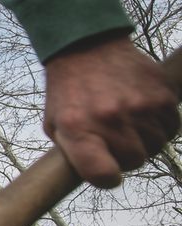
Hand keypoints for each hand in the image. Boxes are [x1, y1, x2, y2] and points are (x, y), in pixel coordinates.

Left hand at [44, 35, 178, 187]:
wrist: (86, 46)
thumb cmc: (68, 91)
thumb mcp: (55, 124)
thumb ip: (74, 154)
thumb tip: (100, 177)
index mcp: (78, 128)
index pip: (103, 174)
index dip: (107, 178)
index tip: (107, 171)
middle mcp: (111, 118)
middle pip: (134, 161)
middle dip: (125, 154)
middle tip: (113, 136)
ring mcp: (141, 106)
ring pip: (156, 144)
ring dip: (144, 138)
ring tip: (126, 119)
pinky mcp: (163, 94)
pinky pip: (171, 126)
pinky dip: (160, 124)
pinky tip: (142, 111)